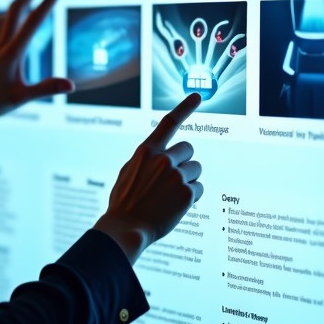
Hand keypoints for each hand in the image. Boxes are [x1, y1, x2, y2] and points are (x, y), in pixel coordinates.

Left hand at [0, 0, 74, 133]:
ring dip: (20, 2)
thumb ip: (46, 89)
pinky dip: (8, 16)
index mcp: (13, 51)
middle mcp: (3, 44)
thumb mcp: (20, 98)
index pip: (34, 20)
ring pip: (7, 16)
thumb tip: (71, 85)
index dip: (49, 0)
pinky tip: (8, 18)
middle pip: (16, 10)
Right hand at [94, 94, 203, 264]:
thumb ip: (146, 160)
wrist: (125, 228)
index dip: (184, 107)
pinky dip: (191, 198)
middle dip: (184, 162)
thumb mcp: (128, 172)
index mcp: (147, 152)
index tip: (197, 96)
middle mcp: (163, 159)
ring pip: (196, 170)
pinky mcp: (187, 193)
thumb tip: (163, 156)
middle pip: (189, 150)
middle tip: (172, 180)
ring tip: (170, 196)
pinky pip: (199, 189)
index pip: (169, 123)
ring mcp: (176, 176)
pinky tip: (175, 207)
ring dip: (188, 181)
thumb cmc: (124, 202)